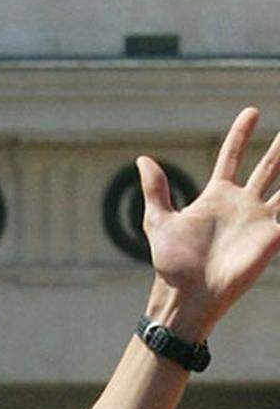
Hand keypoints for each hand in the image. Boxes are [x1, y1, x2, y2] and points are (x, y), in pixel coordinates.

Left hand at [139, 108, 279, 336]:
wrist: (187, 296)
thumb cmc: (172, 265)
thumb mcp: (159, 222)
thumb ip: (155, 190)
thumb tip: (142, 160)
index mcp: (217, 197)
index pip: (232, 157)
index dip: (241, 135)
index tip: (252, 112)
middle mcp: (241, 205)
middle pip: (267, 167)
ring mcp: (258, 221)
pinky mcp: (270, 238)